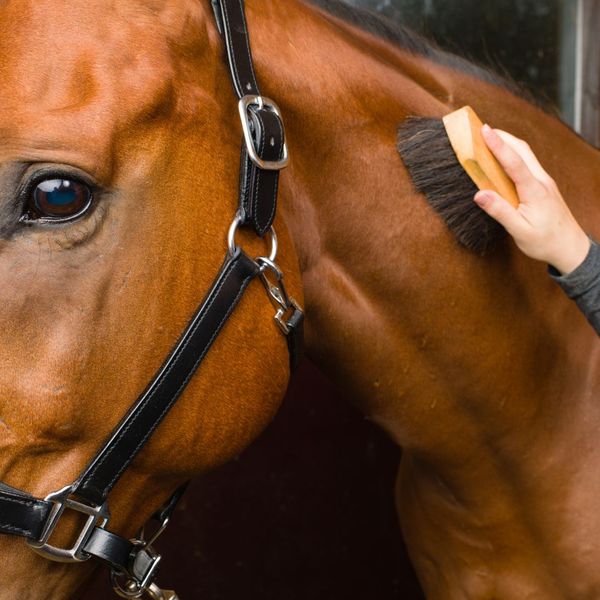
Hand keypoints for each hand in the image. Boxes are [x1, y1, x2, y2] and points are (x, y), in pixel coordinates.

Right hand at [474, 125, 589, 274]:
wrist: (570, 248)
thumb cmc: (545, 242)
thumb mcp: (520, 231)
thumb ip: (500, 211)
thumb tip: (479, 194)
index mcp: (535, 191)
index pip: (514, 162)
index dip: (498, 145)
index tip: (484, 130)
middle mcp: (541, 181)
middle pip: (522, 150)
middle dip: (503, 136)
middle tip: (482, 129)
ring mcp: (544, 182)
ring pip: (526, 155)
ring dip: (508, 143)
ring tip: (490, 138)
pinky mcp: (543, 187)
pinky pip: (527, 165)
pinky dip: (513, 156)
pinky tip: (503, 159)